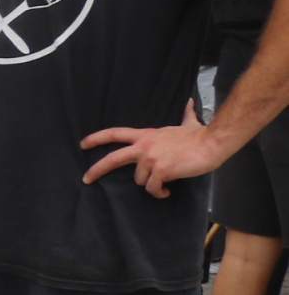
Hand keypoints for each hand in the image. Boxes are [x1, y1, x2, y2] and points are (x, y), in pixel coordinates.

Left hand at [82, 101, 224, 197]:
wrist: (211, 143)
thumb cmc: (200, 135)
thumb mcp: (186, 123)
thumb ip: (185, 115)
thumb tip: (190, 102)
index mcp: (146, 136)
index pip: (115, 133)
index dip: (97, 138)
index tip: (83, 144)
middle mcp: (144, 146)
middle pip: (113, 159)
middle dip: (96, 170)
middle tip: (86, 179)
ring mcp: (151, 159)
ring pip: (140, 180)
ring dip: (151, 184)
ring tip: (164, 182)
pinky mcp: (161, 170)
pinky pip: (153, 188)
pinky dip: (159, 193)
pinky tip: (167, 191)